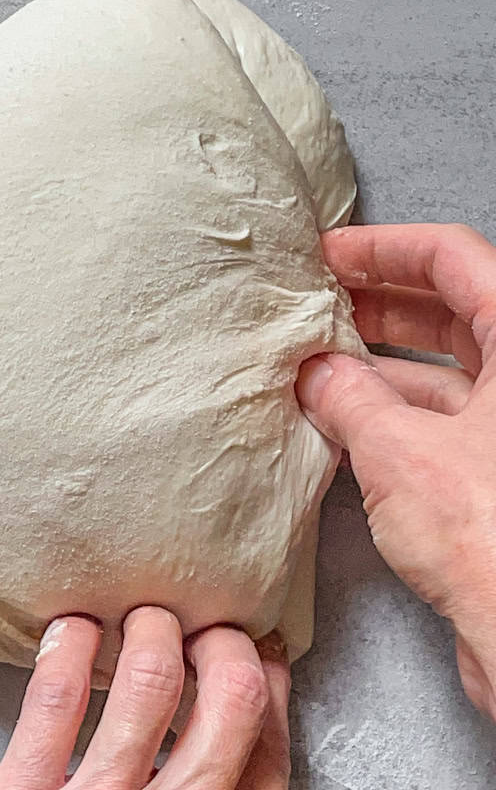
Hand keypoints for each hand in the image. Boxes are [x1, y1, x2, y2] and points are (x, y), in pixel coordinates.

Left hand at [0, 611, 289, 789]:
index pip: (270, 750)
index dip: (268, 689)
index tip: (258, 660)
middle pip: (224, 701)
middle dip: (221, 644)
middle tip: (203, 624)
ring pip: (145, 685)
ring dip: (152, 632)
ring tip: (142, 615)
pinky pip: (50, 705)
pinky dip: (69, 651)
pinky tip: (74, 628)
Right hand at [296, 223, 495, 718]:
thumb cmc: (493, 541)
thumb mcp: (399, 452)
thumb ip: (350, 398)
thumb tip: (317, 372)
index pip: (458, 259)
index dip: (388, 248)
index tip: (331, 253)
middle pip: (457, 313)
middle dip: (381, 307)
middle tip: (317, 306)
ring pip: (448, 376)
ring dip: (379, 370)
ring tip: (312, 370)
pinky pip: (444, 429)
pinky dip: (393, 420)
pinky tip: (340, 426)